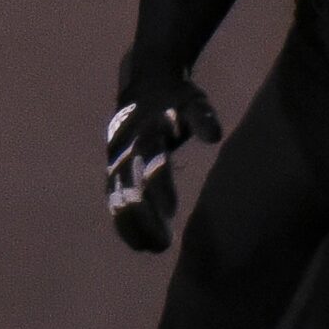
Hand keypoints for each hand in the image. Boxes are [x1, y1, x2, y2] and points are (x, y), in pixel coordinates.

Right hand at [106, 80, 221, 253]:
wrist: (144, 80)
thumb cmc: (175, 97)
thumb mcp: (191, 100)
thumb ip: (202, 117)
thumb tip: (215, 137)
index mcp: (147, 132)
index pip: (151, 162)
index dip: (159, 187)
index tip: (172, 212)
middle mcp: (126, 149)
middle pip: (129, 187)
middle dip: (143, 217)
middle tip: (162, 245)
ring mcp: (116, 161)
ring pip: (117, 198)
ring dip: (131, 225)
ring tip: (149, 248)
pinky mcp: (113, 169)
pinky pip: (114, 199)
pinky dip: (124, 221)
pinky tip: (138, 242)